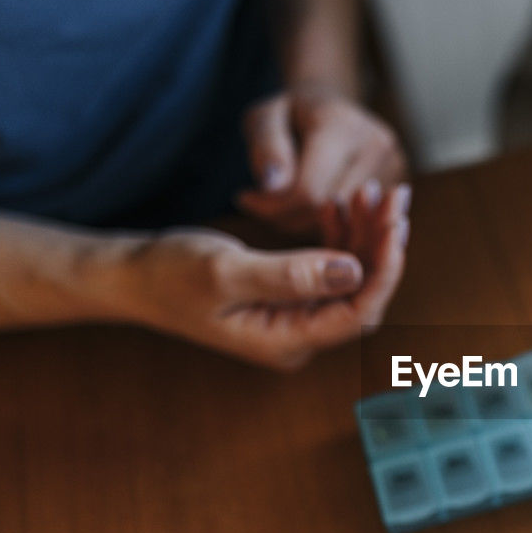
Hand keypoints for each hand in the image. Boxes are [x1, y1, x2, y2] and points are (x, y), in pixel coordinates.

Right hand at [116, 184, 408, 369]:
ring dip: (366, 235)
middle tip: (393, 195)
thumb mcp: (226, 271)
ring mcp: (295, 317)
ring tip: (371, 191)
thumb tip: (353, 272)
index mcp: (286, 341)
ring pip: (352, 277)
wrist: (134, 275)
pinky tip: (340, 203)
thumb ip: (290, 275)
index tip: (396, 224)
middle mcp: (299, 335)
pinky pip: (331, 267)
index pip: (358, 313)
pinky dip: (342, 235)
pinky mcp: (290, 295)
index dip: (385, 270)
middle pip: (362, 294)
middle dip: (382, 245)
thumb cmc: (170, 274)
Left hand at [238, 84, 406, 234]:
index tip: (246, 199)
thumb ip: (266, 149)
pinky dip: (330, 225)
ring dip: (307, 225)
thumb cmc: (292, 114)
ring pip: (344, 224)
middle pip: (328, 212)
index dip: (273, 207)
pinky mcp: (399, 186)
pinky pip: (359, 224)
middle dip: (287, 218)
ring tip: (285, 204)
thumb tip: (274, 186)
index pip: (309, 191)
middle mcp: (377, 146)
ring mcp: (395, 168)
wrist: (333, 107)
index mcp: (342, 126)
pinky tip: (310, 209)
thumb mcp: (265, 118)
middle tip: (261, 205)